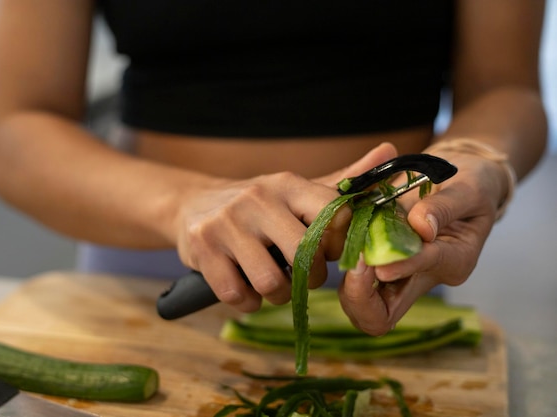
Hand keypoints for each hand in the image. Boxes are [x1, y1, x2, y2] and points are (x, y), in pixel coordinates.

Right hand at [175, 142, 398, 313]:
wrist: (192, 206)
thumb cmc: (257, 207)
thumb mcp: (295, 191)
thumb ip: (343, 180)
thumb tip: (391, 152)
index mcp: (288, 184)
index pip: (334, 215)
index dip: (341, 245)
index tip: (333, 254)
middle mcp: (258, 199)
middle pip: (307, 255)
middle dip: (312, 278)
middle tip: (305, 276)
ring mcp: (227, 224)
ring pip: (273, 282)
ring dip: (279, 295)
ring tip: (274, 284)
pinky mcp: (203, 249)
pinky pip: (238, 294)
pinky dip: (248, 302)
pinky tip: (246, 288)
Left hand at [338, 151, 506, 335]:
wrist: (463, 181)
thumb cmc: (473, 185)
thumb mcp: (470, 189)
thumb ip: (445, 207)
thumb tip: (421, 227)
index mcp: (452, 262)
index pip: (421, 274)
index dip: (398, 269)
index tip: (378, 259)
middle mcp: (422, 276)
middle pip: (382, 315)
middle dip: (359, 296)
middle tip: (353, 261)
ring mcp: (399, 271)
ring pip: (363, 303)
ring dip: (348, 281)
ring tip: (346, 246)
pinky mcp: (380, 259)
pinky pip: (355, 275)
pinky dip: (343, 260)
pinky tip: (339, 234)